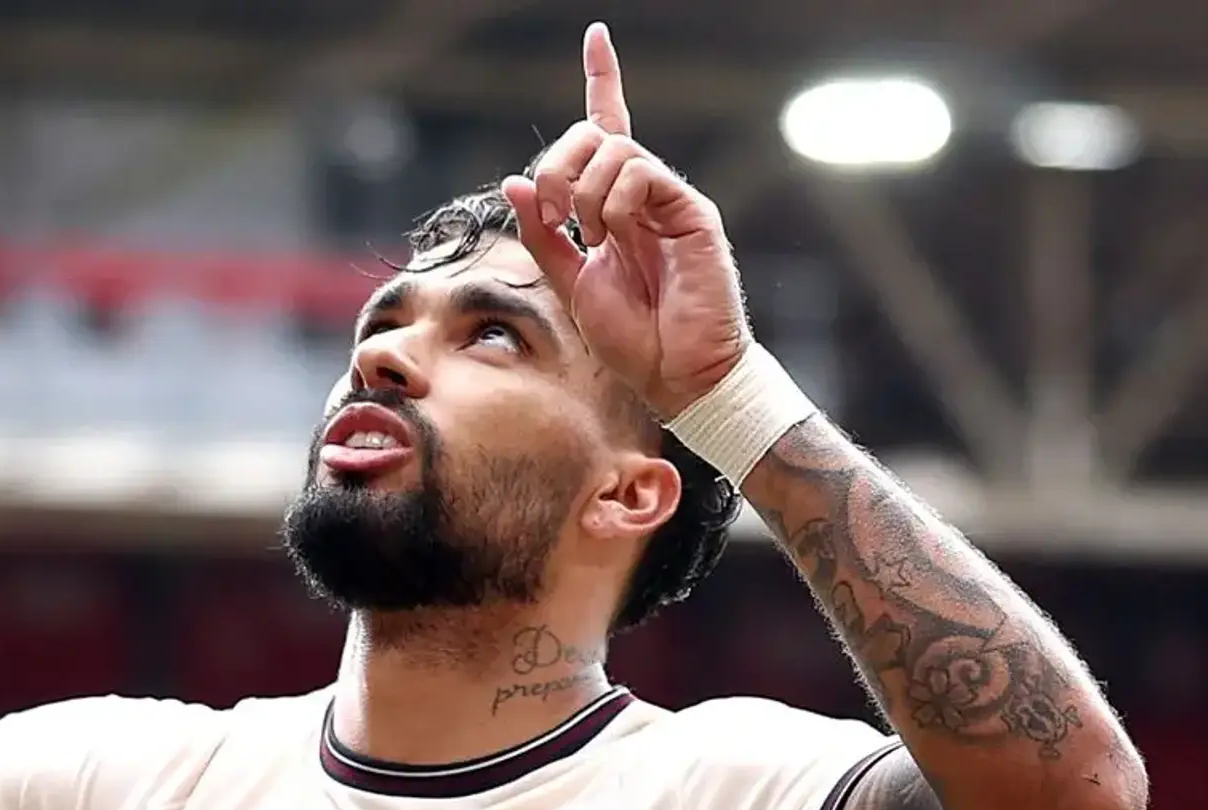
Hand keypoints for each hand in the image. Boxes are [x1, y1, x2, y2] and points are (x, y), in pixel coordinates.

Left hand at [502, 24, 748, 418]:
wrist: (676, 375)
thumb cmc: (633, 338)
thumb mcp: (569, 282)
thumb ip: (542, 234)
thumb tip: (514, 183)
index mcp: (614, 206)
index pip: (608, 128)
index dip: (603, 79)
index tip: (597, 35)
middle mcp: (643, 194)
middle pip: (594, 134)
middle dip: (555, 163)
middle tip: (548, 212)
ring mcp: (669, 199)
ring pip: (614, 148)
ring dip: (580, 188)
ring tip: (586, 236)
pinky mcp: (692, 211)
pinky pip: (640, 173)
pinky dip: (611, 201)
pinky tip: (611, 237)